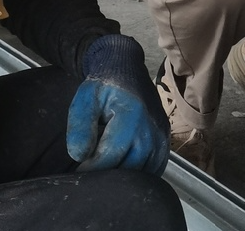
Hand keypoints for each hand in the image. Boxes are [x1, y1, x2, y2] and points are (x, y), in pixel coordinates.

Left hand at [66, 34, 169, 174]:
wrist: (127, 70)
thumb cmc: (104, 87)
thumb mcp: (85, 100)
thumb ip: (79, 127)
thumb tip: (80, 157)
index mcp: (131, 116)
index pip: (110, 157)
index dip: (91, 169)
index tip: (78, 170)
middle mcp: (151, 129)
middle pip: (128, 169)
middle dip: (107, 175)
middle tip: (92, 171)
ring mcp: (162, 136)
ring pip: (143, 173)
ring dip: (124, 175)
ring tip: (107, 167)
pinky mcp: (166, 141)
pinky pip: (154, 169)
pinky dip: (139, 173)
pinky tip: (124, 165)